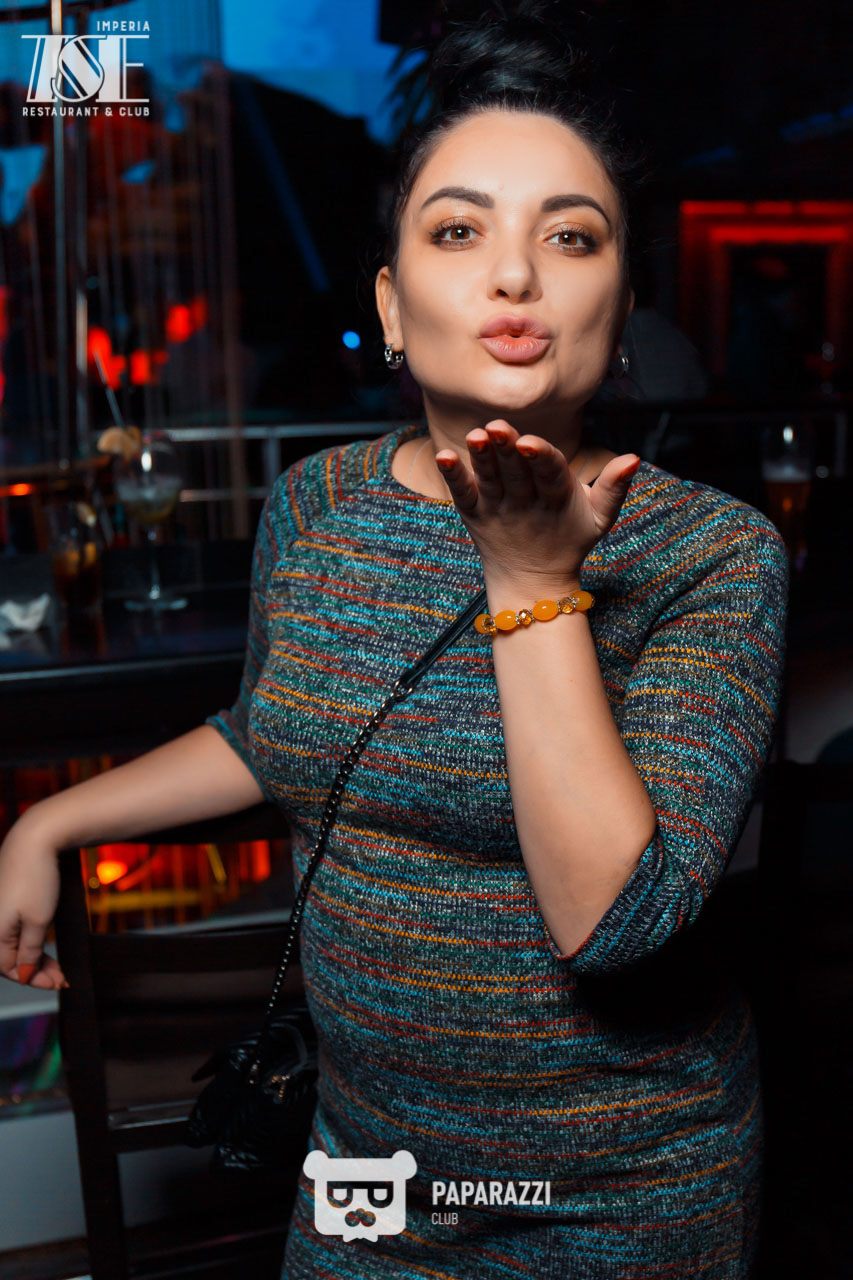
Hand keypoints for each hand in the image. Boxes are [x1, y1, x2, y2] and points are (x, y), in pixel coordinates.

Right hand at [0, 821, 67, 990]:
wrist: (35, 839)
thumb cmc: (36, 877)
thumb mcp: (39, 920)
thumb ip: (30, 950)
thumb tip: (24, 973)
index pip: (8, 968)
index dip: (34, 978)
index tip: (58, 982)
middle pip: (9, 958)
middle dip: (36, 969)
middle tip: (61, 978)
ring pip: (12, 944)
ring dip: (35, 956)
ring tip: (58, 966)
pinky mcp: (3, 900)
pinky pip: (12, 928)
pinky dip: (29, 938)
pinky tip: (43, 945)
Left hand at [434, 420, 639, 587]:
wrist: (533, 582)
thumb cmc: (570, 539)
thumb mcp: (600, 518)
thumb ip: (615, 487)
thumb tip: (634, 457)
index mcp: (557, 499)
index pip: (549, 474)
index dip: (541, 458)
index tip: (530, 442)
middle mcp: (525, 504)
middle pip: (516, 473)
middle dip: (507, 449)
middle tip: (496, 426)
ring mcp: (497, 510)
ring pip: (489, 480)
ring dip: (481, 458)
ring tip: (475, 435)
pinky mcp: (474, 514)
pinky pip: (462, 494)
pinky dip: (453, 476)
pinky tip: (444, 456)